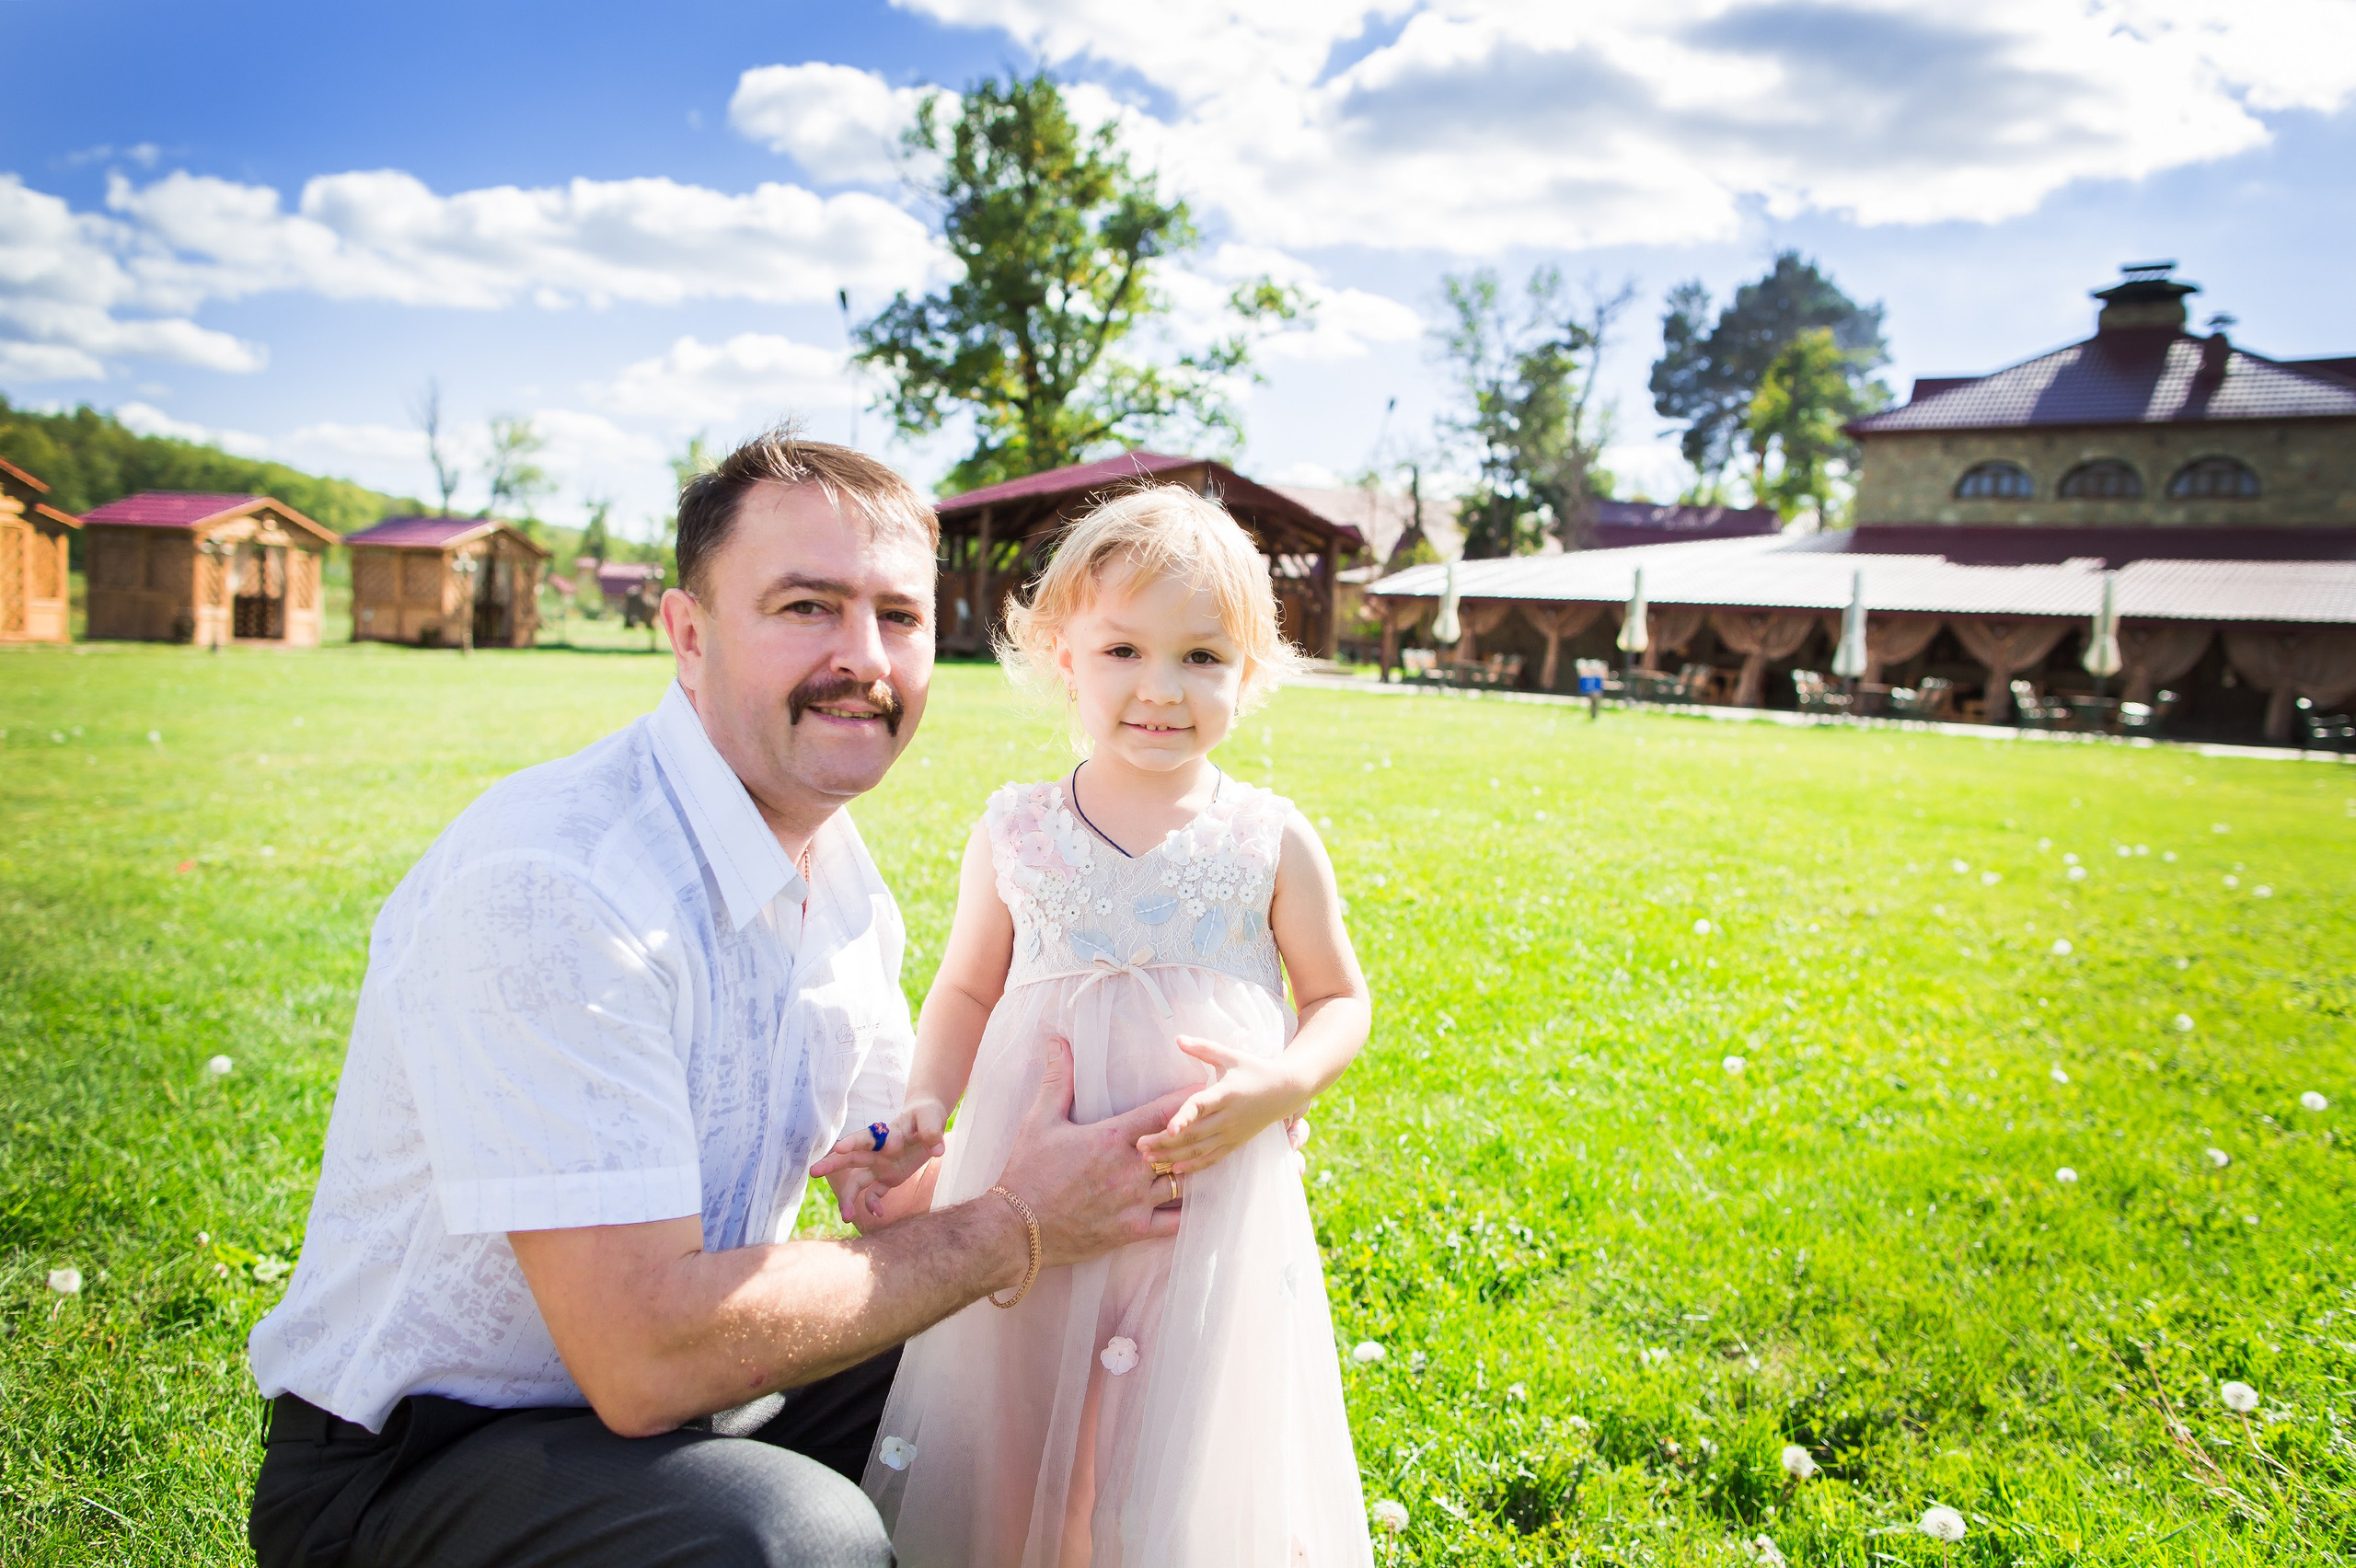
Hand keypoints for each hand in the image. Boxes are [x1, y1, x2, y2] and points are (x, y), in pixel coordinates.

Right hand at [812, 1100, 946, 1223]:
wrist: (928, 1120)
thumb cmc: (927, 1115)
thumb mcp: (932, 1117)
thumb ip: (931, 1131)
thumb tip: (937, 1149)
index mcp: (885, 1132)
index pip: (866, 1137)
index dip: (852, 1142)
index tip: (839, 1148)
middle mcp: (877, 1150)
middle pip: (851, 1158)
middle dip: (832, 1164)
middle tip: (813, 1172)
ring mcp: (880, 1165)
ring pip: (857, 1181)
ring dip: (849, 1197)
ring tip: (846, 1216)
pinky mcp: (887, 1178)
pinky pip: (875, 1193)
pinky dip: (873, 1204)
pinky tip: (878, 1214)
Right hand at [996, 1036, 1193, 1269]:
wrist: (1017, 1228)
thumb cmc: (1028, 1171)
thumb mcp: (1040, 1120)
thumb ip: (1057, 1080)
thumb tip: (1057, 1041)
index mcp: (1111, 1138)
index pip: (1160, 1113)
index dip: (1185, 1101)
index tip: (1202, 1091)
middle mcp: (1130, 1169)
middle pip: (1178, 1147)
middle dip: (1192, 1135)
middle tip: (1209, 1124)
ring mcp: (1135, 1201)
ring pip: (1182, 1182)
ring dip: (1189, 1170)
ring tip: (1200, 1159)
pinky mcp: (1134, 1230)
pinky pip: (1175, 1221)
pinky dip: (1186, 1211)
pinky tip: (1193, 1202)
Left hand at [1135, 1035, 1308, 1174]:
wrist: (1285, 1090)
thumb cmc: (1254, 1069)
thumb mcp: (1229, 1055)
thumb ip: (1202, 1048)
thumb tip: (1177, 1038)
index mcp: (1225, 1093)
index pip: (1201, 1106)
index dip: (1184, 1117)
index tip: (1168, 1128)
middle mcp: (1228, 1117)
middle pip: (1193, 1133)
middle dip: (1165, 1142)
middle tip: (1139, 1146)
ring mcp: (1232, 1133)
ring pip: (1199, 1150)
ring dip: (1173, 1155)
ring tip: (1148, 1159)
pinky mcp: (1235, 1143)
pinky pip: (1212, 1159)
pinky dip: (1194, 1166)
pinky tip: (1175, 1169)